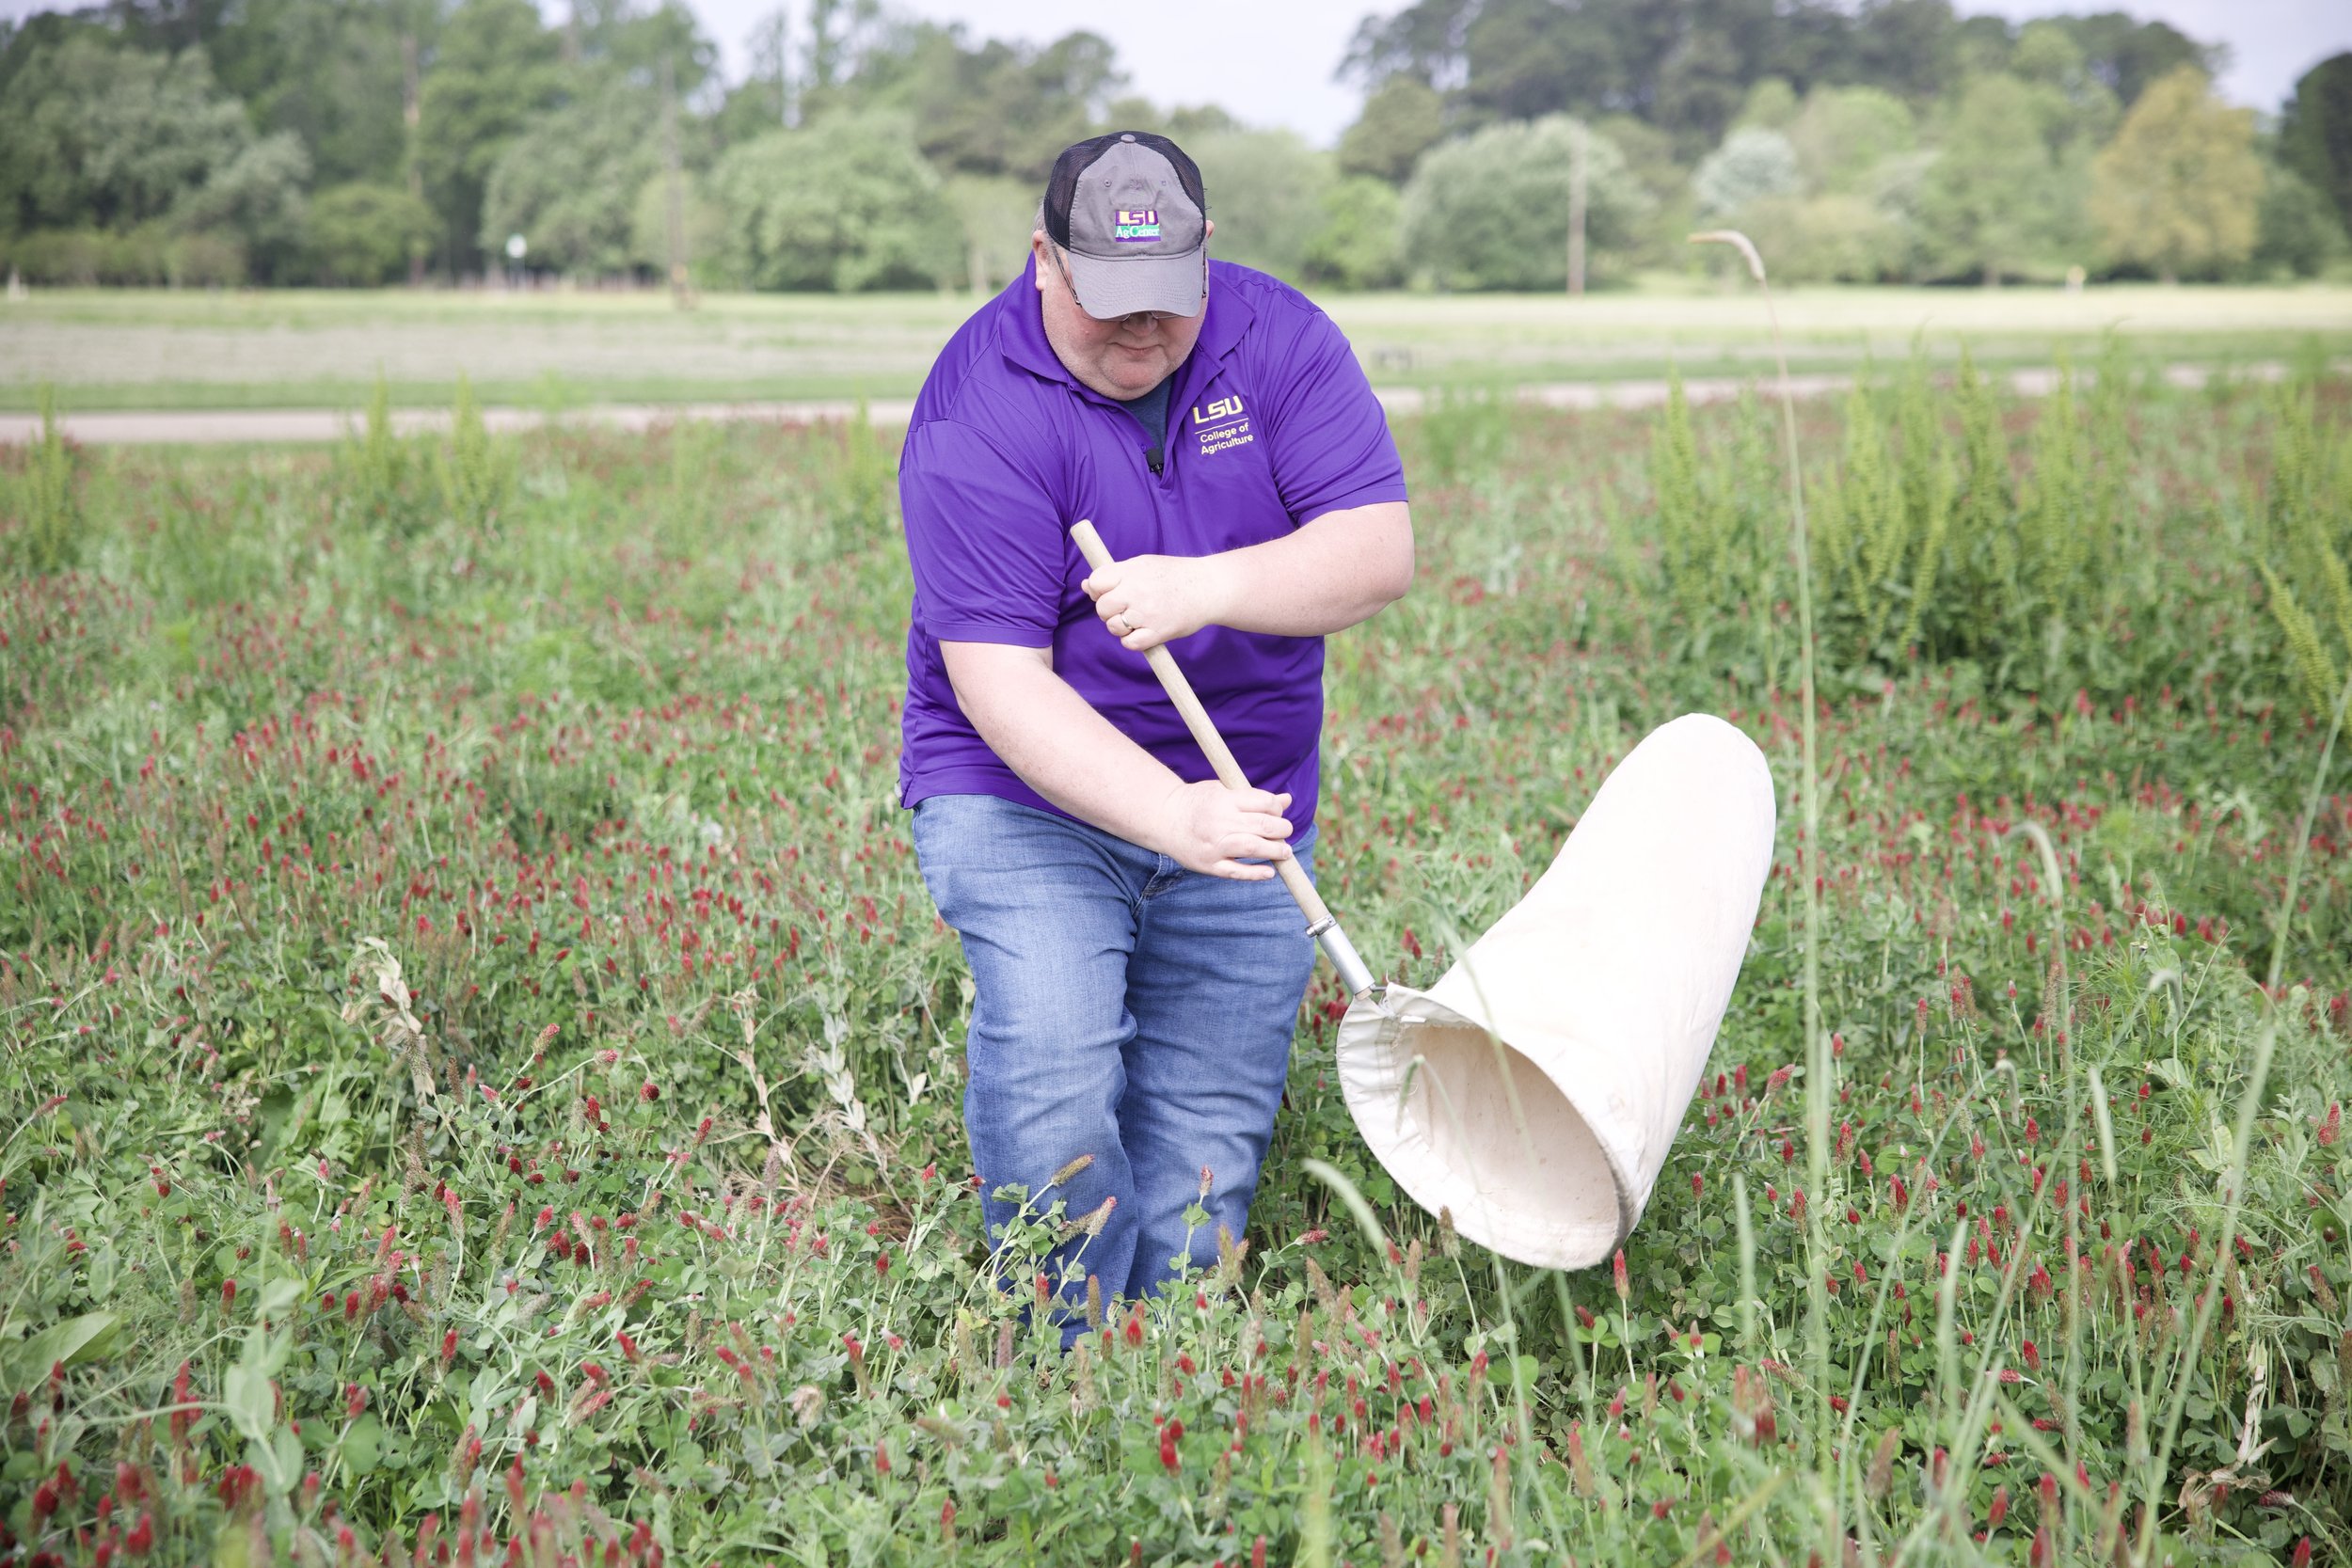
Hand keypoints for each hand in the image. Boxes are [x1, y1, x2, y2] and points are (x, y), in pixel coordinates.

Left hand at [1081, 553, 1230, 651]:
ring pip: (1113, 627)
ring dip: (1120, 627)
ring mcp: (1147, 613)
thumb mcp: (1144, 565)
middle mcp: (1137, 591)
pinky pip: (1130, 644)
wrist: (1209, 587)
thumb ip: (1115, 574)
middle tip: (1124, 609)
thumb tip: (1086, 586)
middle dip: (1108, 611)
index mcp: (1132, 570)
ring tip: (1136, 620)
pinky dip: (1132, 641)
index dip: (1098, 590)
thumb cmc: (1175, 575)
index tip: (1109, 593)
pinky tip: (1143, 632)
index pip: (1097, 582)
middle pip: (1102, 608)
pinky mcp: (1158, 632)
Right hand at [1154, 781, 1293, 879]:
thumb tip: (1287, 800)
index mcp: (1225, 799)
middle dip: (1282, 829)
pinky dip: (1255, 874)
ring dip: (1275, 850)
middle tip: (1285, 832)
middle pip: (1263, 825)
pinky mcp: (1209, 865)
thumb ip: (1254, 797)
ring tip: (1285, 852)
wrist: (1164, 818)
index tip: (1278, 813)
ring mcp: (1214, 845)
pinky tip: (1269, 872)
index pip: (1264, 802)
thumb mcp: (1223, 791)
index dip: (1277, 809)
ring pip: (1253, 848)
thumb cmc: (1198, 802)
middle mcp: (1220, 822)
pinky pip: (1236, 872)